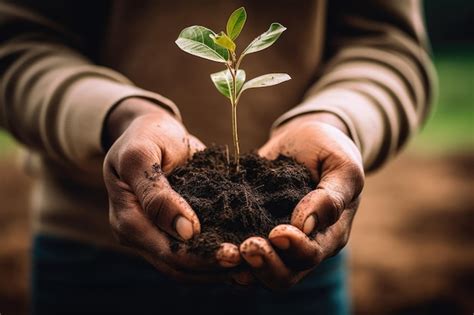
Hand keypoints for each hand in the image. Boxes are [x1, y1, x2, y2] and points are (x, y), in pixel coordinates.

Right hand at [103, 98, 240, 281]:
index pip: (167, 253)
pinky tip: (243, 254)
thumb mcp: (141, 156)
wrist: (151, 129)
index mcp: (129, 221)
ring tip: (251, 267)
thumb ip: (157, 193)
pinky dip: (217, 257)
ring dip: (218, 270)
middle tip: (250, 266)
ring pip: (188, 267)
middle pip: (179, 267)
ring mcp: (158, 234)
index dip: (201, 258)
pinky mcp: (176, 228)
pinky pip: (196, 250)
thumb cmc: (145, 136)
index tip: (234, 253)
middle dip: (214, 268)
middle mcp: (142, 236)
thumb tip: (187, 231)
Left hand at [239, 113, 363, 288]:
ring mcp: (274, 243)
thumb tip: (306, 225)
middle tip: (246, 247)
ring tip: (225, 252)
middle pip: (284, 275)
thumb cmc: (329, 151)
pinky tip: (211, 245)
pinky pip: (238, 255)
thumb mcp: (341, 166)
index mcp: (329, 235)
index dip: (295, 248)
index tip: (278, 232)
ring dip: (242, 266)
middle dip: (265, 265)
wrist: (304, 141)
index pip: (312, 255)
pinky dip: (225, 255)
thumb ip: (332, 196)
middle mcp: (301, 246)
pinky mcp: (251, 230)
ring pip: (258, 272)